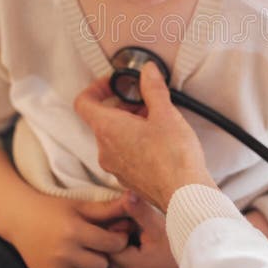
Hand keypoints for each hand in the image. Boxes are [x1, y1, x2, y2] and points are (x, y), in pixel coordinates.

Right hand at [10, 195, 128, 267]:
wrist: (20, 218)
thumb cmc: (53, 208)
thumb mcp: (80, 205)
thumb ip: (107, 208)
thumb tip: (132, 201)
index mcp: (74, 230)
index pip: (112, 245)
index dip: (119, 240)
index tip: (115, 235)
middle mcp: (63, 252)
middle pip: (102, 266)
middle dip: (106, 257)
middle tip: (100, 248)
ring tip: (89, 258)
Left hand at [75, 62, 217, 211]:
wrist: (184, 196)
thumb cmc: (174, 157)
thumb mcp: (166, 113)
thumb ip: (153, 88)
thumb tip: (148, 71)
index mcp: (108, 129)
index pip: (83, 103)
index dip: (96, 88)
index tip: (115, 84)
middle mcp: (105, 150)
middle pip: (102, 119)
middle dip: (123, 106)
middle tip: (145, 102)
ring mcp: (115, 167)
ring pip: (114, 138)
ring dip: (130, 125)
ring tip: (157, 121)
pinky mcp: (128, 179)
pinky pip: (124, 155)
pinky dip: (136, 143)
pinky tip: (160, 142)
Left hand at [108, 192, 178, 267]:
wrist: (201, 260)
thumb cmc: (182, 244)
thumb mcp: (159, 225)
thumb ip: (140, 210)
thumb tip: (127, 193)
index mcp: (130, 266)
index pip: (106, 245)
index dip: (114, 228)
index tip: (127, 219)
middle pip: (109, 252)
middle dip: (117, 235)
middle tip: (132, 223)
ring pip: (117, 257)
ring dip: (123, 242)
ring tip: (138, 230)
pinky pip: (125, 262)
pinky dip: (130, 249)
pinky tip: (142, 239)